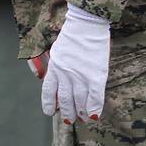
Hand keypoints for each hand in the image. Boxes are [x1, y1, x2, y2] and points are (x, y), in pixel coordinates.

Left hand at [40, 5, 110, 123]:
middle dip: (67, 112)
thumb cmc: (72, 35)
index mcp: (54, 68)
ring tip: (82, 119)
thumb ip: (55, 65)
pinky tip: (94, 115)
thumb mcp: (57, 51)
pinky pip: (95, 96)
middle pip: (65, 99)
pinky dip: (95, 107)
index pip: (49, 91)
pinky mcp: (96, 75)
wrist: (87, 25)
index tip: (50, 112)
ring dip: (81, 112)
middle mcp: (65, 75)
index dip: (48, 103)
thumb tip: (54, 78)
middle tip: (69, 120)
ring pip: (79, 101)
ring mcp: (81, 76)